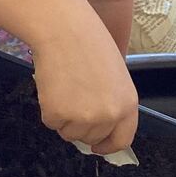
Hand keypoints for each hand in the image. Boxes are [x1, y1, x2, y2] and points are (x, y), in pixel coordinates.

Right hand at [31, 8, 137, 154]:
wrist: (64, 30)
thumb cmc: (88, 43)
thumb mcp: (114, 75)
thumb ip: (112, 102)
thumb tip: (100, 125)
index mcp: (127, 105)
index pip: (121, 140)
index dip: (107, 146)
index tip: (97, 146)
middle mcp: (109, 116)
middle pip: (91, 138)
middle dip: (80, 125)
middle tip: (72, 99)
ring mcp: (83, 118)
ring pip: (68, 133)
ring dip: (63, 116)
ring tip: (64, 87)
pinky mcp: (58, 115)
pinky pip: (50, 122)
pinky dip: (48, 108)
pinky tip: (53, 85)